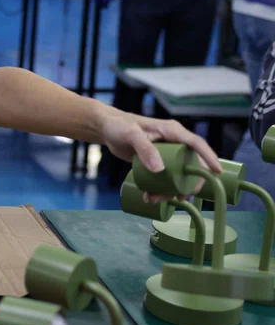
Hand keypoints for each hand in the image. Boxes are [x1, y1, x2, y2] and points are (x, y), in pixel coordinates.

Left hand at [100, 109, 220, 201]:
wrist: (107, 129)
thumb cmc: (119, 126)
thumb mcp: (131, 135)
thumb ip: (144, 149)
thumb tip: (160, 170)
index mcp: (172, 131)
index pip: (196, 143)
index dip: (208, 157)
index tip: (217, 172)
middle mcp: (174, 142)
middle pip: (189, 165)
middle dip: (186, 184)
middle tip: (177, 197)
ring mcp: (167, 153)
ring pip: (177, 175)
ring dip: (169, 190)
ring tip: (153, 199)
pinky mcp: (158, 161)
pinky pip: (165, 177)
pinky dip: (159, 188)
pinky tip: (148, 196)